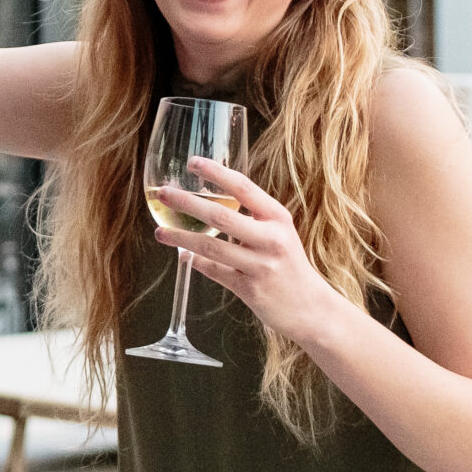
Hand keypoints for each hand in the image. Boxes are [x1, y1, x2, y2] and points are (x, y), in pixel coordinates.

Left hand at [153, 158, 348, 344]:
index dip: (216, 172)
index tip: (193, 162)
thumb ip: (251, 218)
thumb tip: (207, 201)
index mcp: (277, 218)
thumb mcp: (278, 233)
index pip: (244, 187)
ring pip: (211, 246)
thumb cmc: (288, 265)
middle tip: (163, 193)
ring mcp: (261, 265)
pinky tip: (183, 256)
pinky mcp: (250, 289)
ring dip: (181, 237)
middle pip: (220, 215)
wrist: (311, 308)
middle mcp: (271, 239)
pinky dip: (195, 262)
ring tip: (160, 231)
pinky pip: (214, 271)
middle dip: (186, 203)